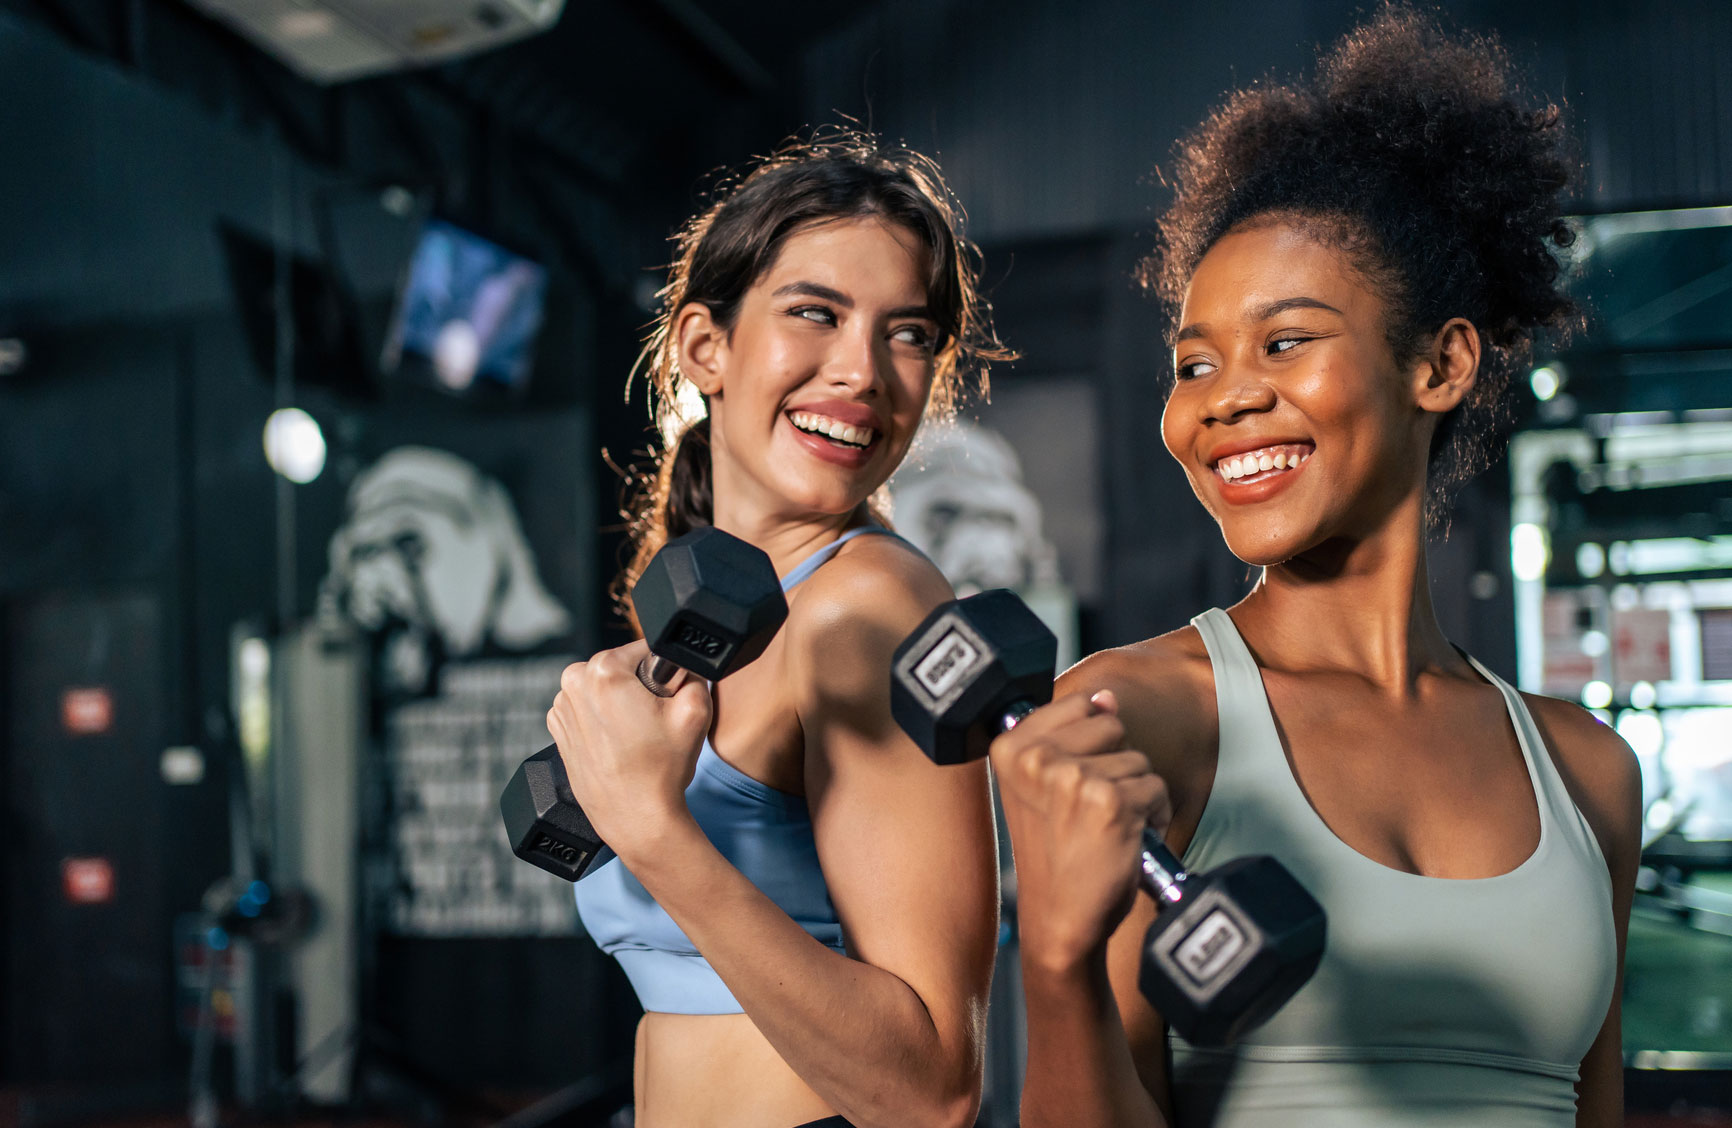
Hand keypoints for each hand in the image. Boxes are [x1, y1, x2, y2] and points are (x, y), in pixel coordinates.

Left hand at [545, 640, 712, 863]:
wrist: (636, 818)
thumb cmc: (661, 770)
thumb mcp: (696, 709)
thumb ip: (693, 670)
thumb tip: (681, 662)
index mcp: (603, 670)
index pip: (644, 649)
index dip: (663, 671)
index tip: (666, 698)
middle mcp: (573, 683)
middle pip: (621, 667)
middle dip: (640, 686)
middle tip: (654, 720)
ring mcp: (562, 708)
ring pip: (603, 688)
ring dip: (620, 702)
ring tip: (636, 736)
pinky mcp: (558, 729)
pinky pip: (587, 709)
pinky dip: (603, 719)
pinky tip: (619, 744)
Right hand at [992, 690, 1170, 972]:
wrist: (1058, 918)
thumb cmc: (1053, 854)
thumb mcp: (1041, 786)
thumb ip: (1068, 734)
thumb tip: (1106, 698)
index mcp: (1010, 748)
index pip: (1078, 704)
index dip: (1088, 743)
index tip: (1072, 781)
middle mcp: (1037, 758)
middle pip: (1111, 726)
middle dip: (1115, 765)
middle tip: (1091, 808)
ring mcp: (1073, 778)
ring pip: (1138, 759)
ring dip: (1135, 794)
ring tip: (1106, 827)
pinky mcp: (1111, 802)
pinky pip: (1156, 787)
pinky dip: (1153, 815)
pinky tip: (1126, 839)